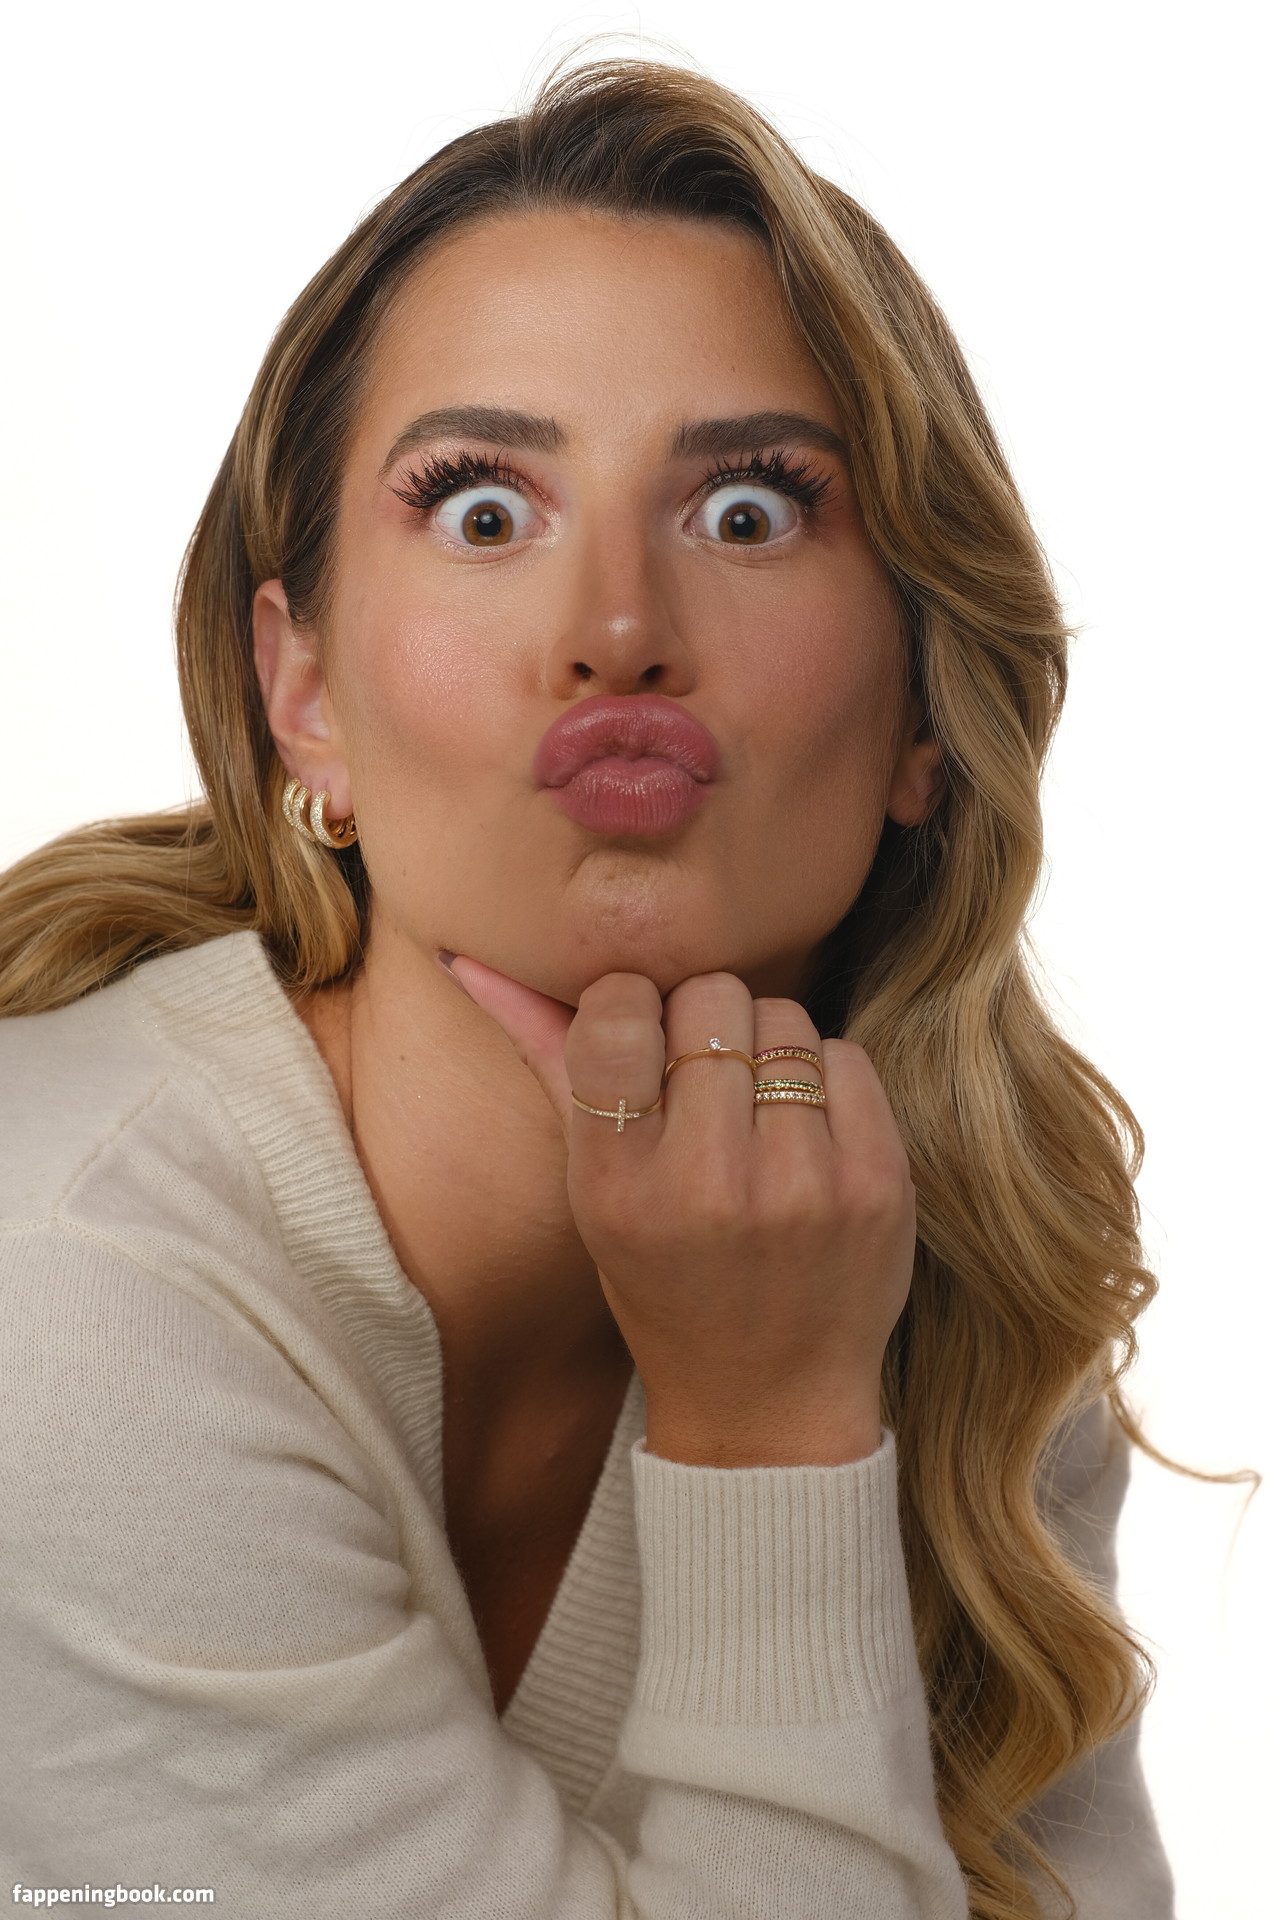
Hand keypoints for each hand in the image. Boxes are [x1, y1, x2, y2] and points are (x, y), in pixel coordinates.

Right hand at [442, 957, 914, 1466]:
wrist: (769, 1399)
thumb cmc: (664, 1277)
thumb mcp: (590, 1188)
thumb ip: (546, 1060)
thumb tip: (469, 955)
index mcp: (616, 1187)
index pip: (615, 1017)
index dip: (629, 1002)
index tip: (639, 1035)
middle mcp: (706, 1186)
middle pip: (711, 999)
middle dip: (705, 1023)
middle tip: (703, 1081)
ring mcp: (802, 1186)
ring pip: (785, 1018)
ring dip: (768, 1048)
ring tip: (754, 1116)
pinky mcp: (878, 1184)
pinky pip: (847, 1057)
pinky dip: (826, 1081)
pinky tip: (806, 1137)